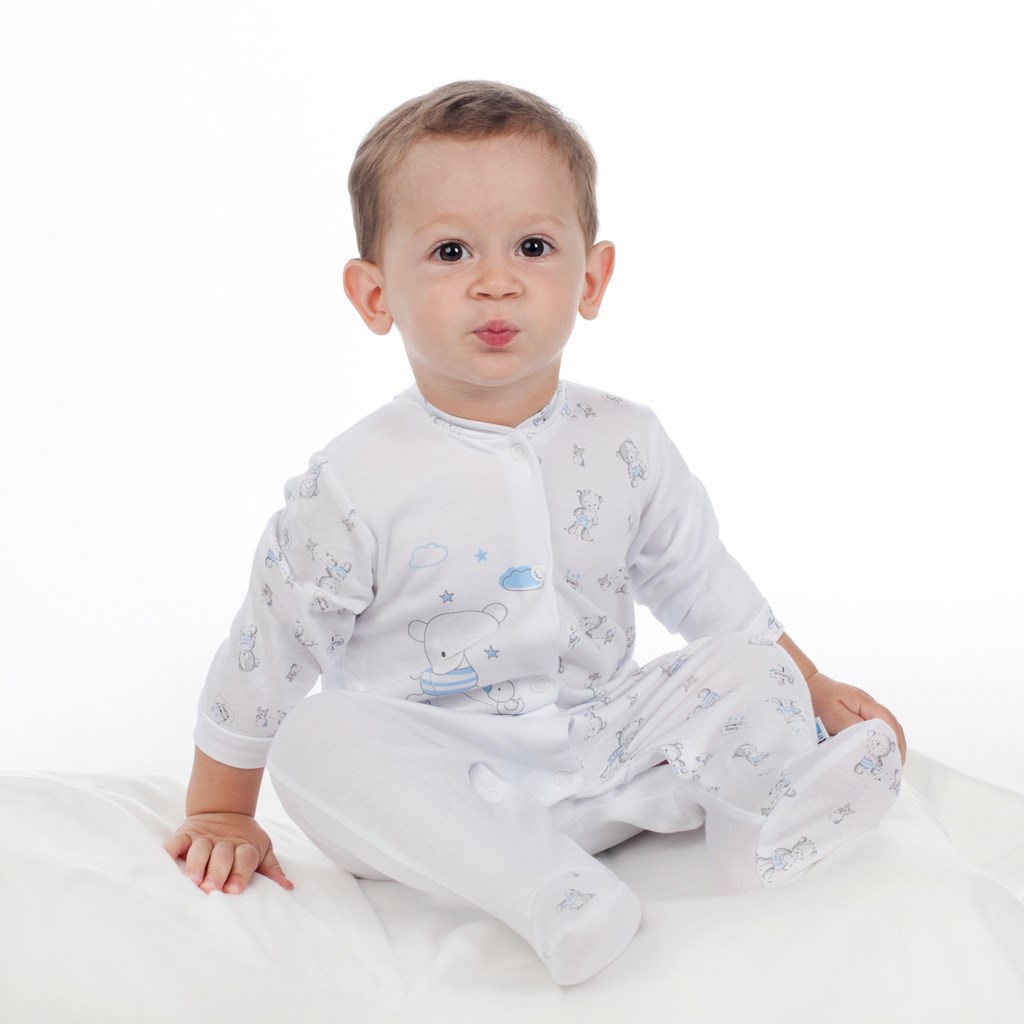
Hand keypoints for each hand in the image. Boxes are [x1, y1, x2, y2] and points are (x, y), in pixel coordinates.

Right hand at [163, 811, 292, 893]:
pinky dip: (170, 848)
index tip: (234, 889)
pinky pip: (177, 840)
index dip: (240, 873)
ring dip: (196, 863)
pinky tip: (165, 859)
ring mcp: (204, 837)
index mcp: (245, 847)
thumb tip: (287, 887)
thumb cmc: (244, 841)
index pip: (244, 859)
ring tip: (192, 879)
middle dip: (217, 872)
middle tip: (211, 888)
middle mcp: (224, 842)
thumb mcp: (262, 851)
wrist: (224, 810)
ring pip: (200, 848)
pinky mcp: (187, 834)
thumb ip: (271, 869)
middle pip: (222, 855)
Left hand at [805, 672, 906, 761]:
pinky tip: (873, 756)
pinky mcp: (857, 717)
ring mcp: (865, 712)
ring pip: (884, 730)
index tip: (895, 761)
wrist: (805, 685)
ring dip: (887, 747)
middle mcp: (870, 707)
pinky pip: (872, 731)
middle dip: (896, 748)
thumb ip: (853, 726)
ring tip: (887, 767)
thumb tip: (871, 741)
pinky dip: (876, 744)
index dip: (895, 742)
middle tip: (893, 770)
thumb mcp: (834, 714)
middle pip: (892, 727)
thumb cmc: (817, 698)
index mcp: (866, 703)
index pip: (889, 722)